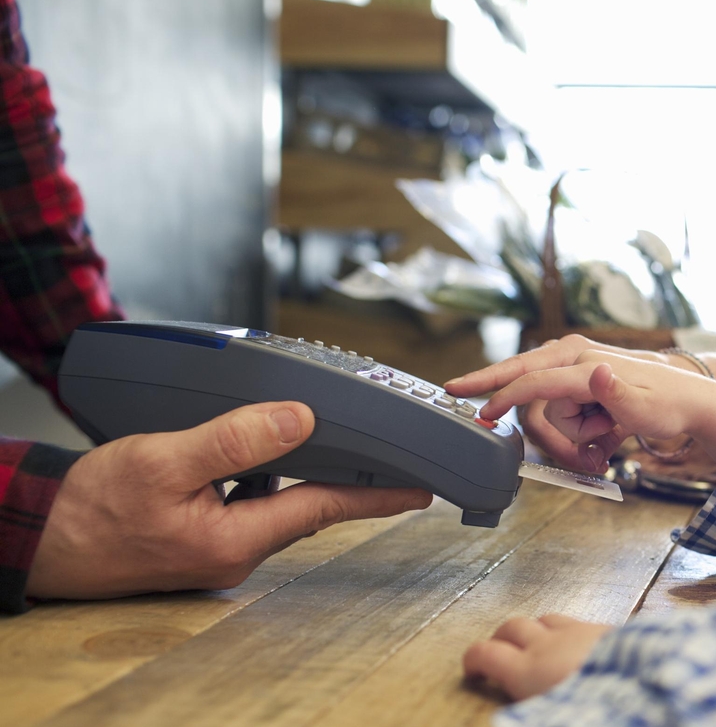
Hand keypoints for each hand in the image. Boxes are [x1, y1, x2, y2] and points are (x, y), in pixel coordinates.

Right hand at [25, 401, 432, 599]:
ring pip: (276, 500)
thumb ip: (234, 441)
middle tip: (385, 449)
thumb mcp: (164, 462)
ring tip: (320, 433)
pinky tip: (257, 446)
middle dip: (347, 475)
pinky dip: (261, 473)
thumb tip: (299, 420)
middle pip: (307, 504)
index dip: (377, 493)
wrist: (40, 537)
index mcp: (235, 539)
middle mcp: (235, 550)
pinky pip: (247, 500)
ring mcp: (217, 547)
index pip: (325, 508)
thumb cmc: (92, 508)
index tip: (421, 488)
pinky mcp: (199, 537)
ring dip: (299, 469)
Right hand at [462, 614, 612, 700]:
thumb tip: (520, 715)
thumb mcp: (550, 714)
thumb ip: (532, 709)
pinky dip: (568, 631)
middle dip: (501, 637)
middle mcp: (547, 643)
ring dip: (535, 629)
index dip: (472, 659)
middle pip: (512, 626)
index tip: (471, 669)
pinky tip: (577, 645)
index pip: (485, 653)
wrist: (645, 681)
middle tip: (500, 653)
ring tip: (537, 644)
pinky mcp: (607, 629)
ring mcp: (579, 631)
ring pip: (545, 618)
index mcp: (526, 670)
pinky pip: (578, 622)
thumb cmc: (592, 705)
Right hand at [476, 350, 715, 472]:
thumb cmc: (669, 405)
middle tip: (546, 434)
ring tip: (610, 438)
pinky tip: (607, 436)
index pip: (534, 382)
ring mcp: (579, 370)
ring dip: (576, 436)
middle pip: (535, 398)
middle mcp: (577, 359)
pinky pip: (565, 414)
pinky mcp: (583, 383)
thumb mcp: (644, 408)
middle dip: (539, 423)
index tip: (480, 412)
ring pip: (554, 415)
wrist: (690, 400)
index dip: (502, 397)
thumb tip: (596, 371)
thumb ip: (615, 392)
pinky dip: (582, 433)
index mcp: (586, 365)